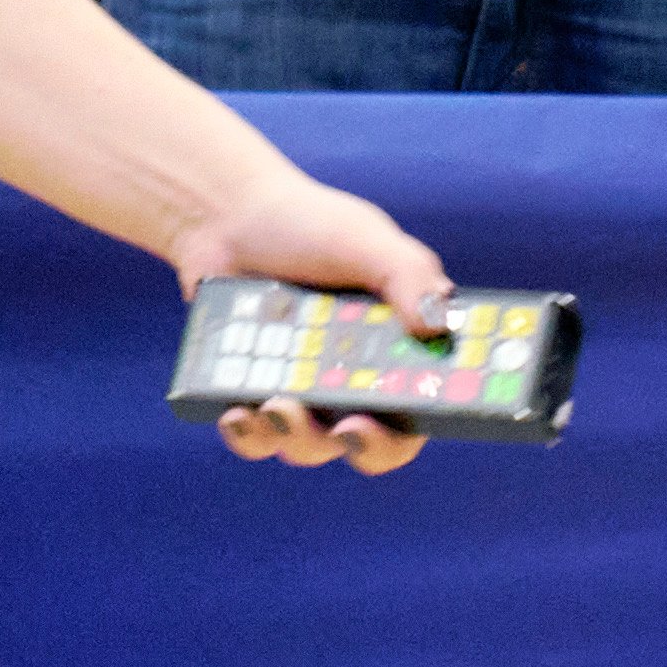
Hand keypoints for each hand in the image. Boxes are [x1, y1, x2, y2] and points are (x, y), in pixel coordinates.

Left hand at [169, 168, 452, 477]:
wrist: (226, 218)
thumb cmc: (308, 226)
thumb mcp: (365, 240)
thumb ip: (408, 274)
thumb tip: (435, 326)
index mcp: (399, 350)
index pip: (434, 399)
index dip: (440, 417)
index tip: (425, 412)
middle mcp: (356, 383)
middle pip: (378, 444)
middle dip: (369, 447)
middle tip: (351, 429)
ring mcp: (303, 396)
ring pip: (311, 446)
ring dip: (299, 435)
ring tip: (276, 404)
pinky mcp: (252, 400)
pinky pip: (255, 438)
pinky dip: (248, 434)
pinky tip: (237, 414)